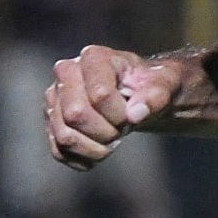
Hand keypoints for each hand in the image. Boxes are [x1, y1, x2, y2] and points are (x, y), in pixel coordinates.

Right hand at [46, 45, 199, 169]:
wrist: (139, 97)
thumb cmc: (151, 86)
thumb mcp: (166, 84)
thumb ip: (157, 94)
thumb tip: (136, 113)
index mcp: (93, 57)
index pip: (99, 95)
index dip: (120, 114)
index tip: (134, 112)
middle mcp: (66, 73)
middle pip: (75, 115)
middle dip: (106, 131)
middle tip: (122, 128)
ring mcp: (54, 99)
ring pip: (64, 137)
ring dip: (95, 148)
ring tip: (112, 139)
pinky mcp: (51, 122)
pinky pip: (59, 152)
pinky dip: (83, 159)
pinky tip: (100, 151)